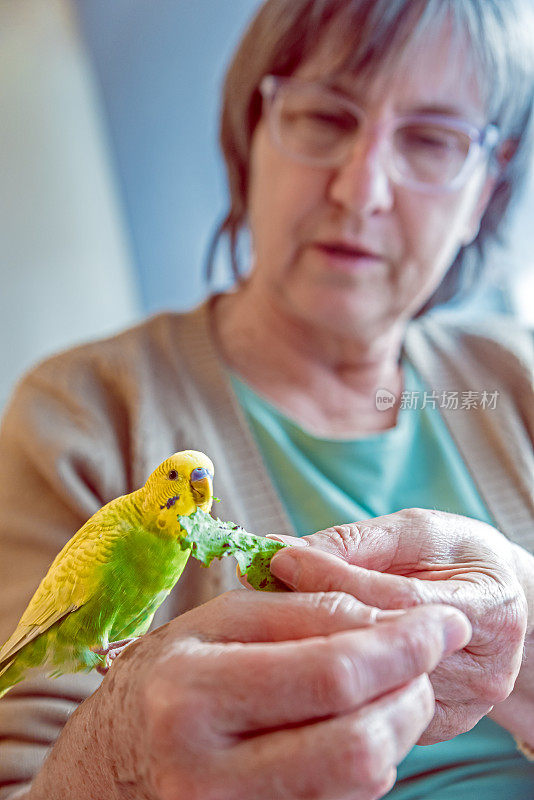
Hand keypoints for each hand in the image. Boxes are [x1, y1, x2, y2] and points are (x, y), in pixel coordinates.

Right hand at [31, 588, 470, 799]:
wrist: (114, 760)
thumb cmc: (169, 674)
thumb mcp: (223, 620)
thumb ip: (305, 611)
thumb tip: (391, 619)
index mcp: (194, 693)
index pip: (332, 673)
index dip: (403, 645)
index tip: (443, 622)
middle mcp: (207, 772)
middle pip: (359, 745)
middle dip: (412, 694)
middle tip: (421, 659)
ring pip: (361, 784)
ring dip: (396, 727)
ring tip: (386, 688)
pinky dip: (369, 761)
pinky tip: (352, 726)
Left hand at [268, 509, 527, 744]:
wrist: (498, 606)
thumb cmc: (454, 560)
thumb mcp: (415, 532)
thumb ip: (354, 542)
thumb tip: (280, 548)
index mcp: (490, 608)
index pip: (395, 598)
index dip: (332, 577)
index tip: (282, 558)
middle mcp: (484, 671)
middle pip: (378, 650)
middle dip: (313, 618)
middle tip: (262, 591)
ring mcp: (461, 710)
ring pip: (367, 687)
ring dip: (314, 650)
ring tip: (275, 618)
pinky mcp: (435, 731)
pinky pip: (368, 711)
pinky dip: (331, 681)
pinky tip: (304, 652)